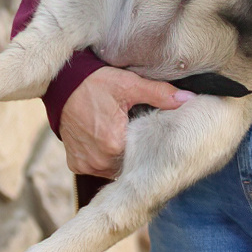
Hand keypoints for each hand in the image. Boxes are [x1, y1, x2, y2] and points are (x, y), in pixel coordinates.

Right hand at [59, 66, 193, 178]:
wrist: (62, 84)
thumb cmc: (97, 83)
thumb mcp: (130, 84)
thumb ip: (160, 94)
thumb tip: (188, 99)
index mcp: (113, 145)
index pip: (143, 156)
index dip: (149, 145)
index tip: (152, 135)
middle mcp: (98, 161)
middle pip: (128, 164)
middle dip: (135, 151)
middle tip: (136, 131)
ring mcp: (85, 164)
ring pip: (113, 169)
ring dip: (119, 156)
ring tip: (122, 135)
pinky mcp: (75, 164)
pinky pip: (97, 167)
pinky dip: (103, 157)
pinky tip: (106, 140)